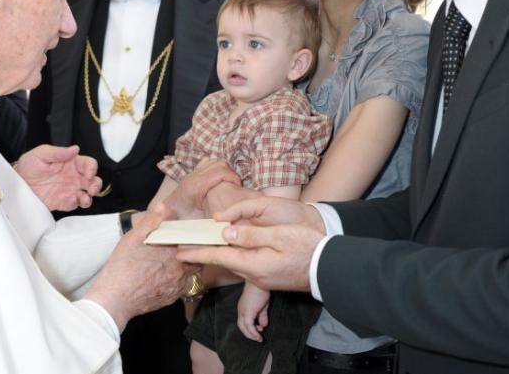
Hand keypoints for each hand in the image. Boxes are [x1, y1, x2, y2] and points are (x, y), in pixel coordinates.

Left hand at [15, 144, 102, 210]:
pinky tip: (70, 201)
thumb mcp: (41, 154)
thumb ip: (58, 152)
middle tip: (92, 188)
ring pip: (87, 195)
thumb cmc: (29, 166)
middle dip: (96, 185)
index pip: (88, 164)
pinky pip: (73, 205)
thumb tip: (74, 149)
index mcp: (71, 163)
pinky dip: (75, 204)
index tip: (89, 173)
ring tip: (84, 198)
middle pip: (93, 181)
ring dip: (89, 198)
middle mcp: (73, 177)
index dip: (92, 168)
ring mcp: (69, 190)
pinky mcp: (62, 202)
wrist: (17, 183)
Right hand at [85, 207, 200, 330]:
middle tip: (187, 245)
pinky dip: (183, 279)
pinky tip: (171, 275)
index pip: (193, 240)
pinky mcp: (173, 298)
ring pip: (194, 272)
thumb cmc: (122, 267)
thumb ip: (150, 222)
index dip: (193, 235)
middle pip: (197, 256)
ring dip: (190, 264)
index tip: (190, 232)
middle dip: (194, 250)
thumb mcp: (132, 238)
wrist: (115, 299)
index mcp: (172, 251)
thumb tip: (163, 207)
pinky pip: (186, 286)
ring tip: (179, 259)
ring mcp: (178, 285)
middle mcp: (180, 269)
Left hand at [156, 157, 241, 218]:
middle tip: (235, 188)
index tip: (239, 189)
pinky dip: (216, 169)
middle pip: (219, 163)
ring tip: (228, 186)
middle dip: (230, 174)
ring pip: (214, 161)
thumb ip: (185, 222)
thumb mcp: (186, 226)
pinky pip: (208, 163)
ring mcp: (192, 174)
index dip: (233, 178)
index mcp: (196, 185)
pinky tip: (218, 184)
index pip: (220, 171)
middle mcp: (193, 176)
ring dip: (224, 171)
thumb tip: (169, 210)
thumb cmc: (178, 224)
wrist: (163, 219)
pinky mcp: (192, 175)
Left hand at [176, 197, 325, 291]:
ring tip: (201, 247)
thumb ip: (250, 234)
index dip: (197, 253)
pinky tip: (230, 250)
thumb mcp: (278, 235)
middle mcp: (254, 273)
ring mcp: (263, 277)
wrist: (329, 268)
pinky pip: (245, 265)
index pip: (219, 256)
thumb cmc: (307, 247)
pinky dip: (232, 257)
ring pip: (234, 263)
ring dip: (217, 255)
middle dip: (203, 254)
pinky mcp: (270, 276)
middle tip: (183, 248)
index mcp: (253, 263)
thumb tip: (225, 232)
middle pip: (223, 261)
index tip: (178, 252)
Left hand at [237, 282, 270, 341]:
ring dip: (251, 335)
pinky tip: (259, 335)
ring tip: (259, 339)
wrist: (260, 282)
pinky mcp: (248, 312)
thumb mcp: (263, 306)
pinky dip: (253, 332)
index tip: (260, 330)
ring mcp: (243, 311)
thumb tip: (263, 325)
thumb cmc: (262, 290)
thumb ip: (262, 316)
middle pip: (241, 326)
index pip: (244, 321)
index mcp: (243, 307)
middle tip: (258, 338)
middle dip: (249, 334)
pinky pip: (249, 326)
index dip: (250, 327)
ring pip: (243, 327)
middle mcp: (241, 310)